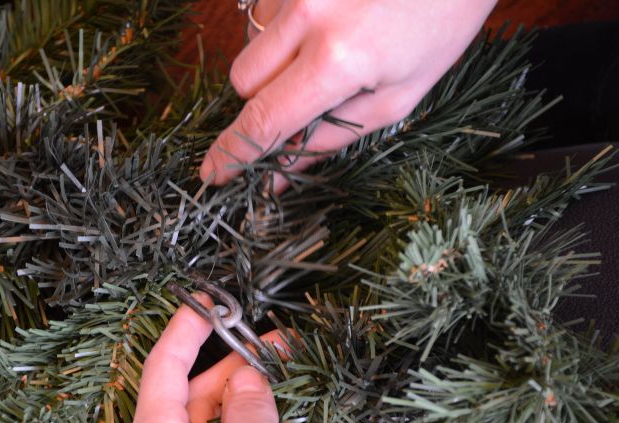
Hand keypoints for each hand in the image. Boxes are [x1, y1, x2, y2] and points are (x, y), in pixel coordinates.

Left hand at [125, 296, 309, 422]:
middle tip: (267, 341)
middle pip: (188, 395)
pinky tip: (265, 413)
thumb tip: (251, 379)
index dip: (185, 329)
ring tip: (276, 370)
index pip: (162, 369)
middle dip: (227, 363)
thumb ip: (251, 404)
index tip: (206, 302)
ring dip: (238, 395)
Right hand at [200, 0, 497, 191]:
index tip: (213, 175)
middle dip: (262, 100)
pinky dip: (285, 26)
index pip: (265, 119)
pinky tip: (326, 16)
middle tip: (304, 99)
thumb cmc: (441, 24)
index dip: (234, 153)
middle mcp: (306, 13)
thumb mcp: (396, 97)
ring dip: (275, 60)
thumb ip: (330, 139)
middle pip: (244, 81)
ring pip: (251, 43)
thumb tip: (278, 176)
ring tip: (330, 45)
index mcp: (337, 59)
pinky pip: (265, 9)